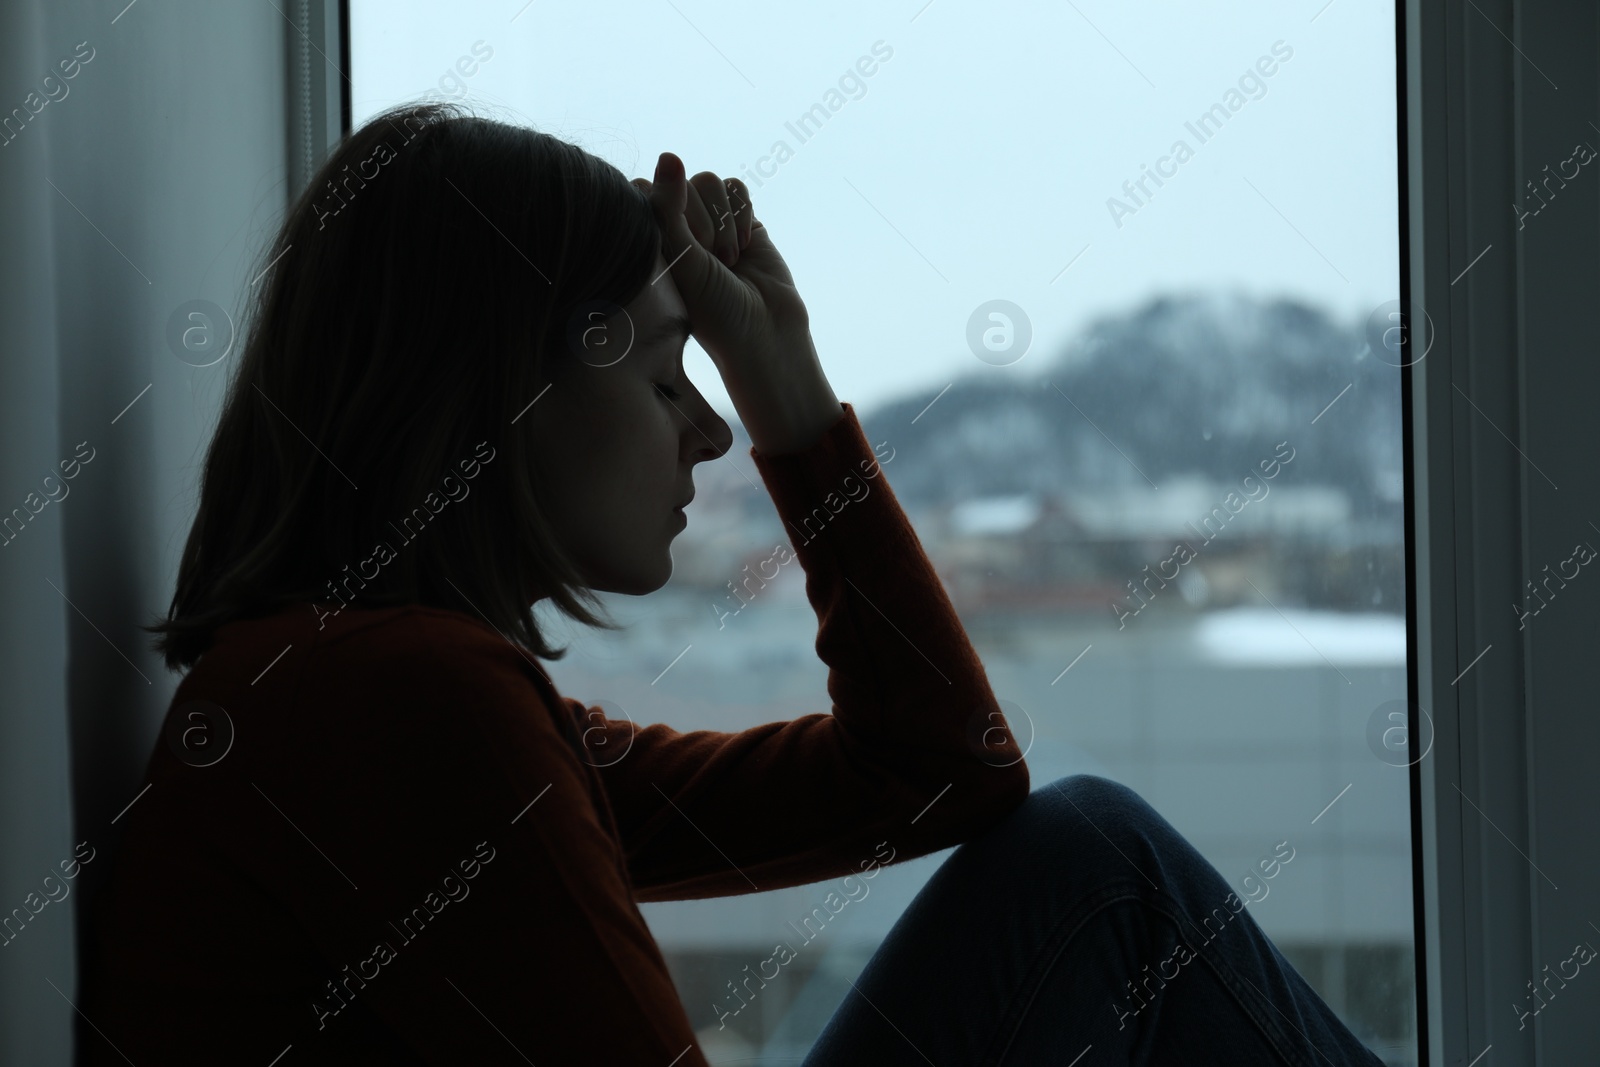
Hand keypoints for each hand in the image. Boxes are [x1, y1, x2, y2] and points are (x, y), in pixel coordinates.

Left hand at [632, 152, 840, 454]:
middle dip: (700, 221)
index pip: (643, 191)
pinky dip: (742, 214)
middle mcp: (676, 227)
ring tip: (728, 259)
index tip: (683, 255)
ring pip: (708, 180)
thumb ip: (668, 207)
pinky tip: (745, 246)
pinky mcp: (741, 218)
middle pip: (680, 182)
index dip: (667, 214)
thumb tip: (670, 155)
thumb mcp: (682, 261)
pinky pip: (735, 187)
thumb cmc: (714, 311)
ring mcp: (709, 221)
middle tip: (713, 262)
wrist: (766, 332)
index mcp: (649, 239)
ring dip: (723, 219)